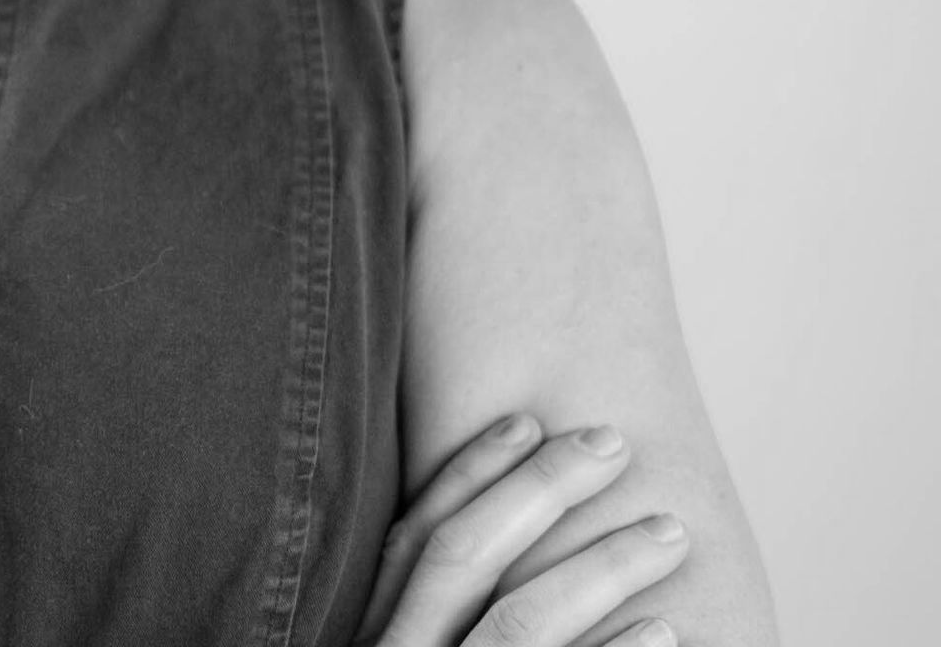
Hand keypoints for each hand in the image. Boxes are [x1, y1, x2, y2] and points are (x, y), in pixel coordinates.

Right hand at [356, 415, 689, 646]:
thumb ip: (437, 611)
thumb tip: (507, 514)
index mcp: (375, 638)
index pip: (416, 537)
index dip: (471, 472)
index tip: (528, 419)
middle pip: (464, 558)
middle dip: (541, 490)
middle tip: (612, 443)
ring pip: (522, 621)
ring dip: (603, 567)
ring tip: (668, 531)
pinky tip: (664, 629)